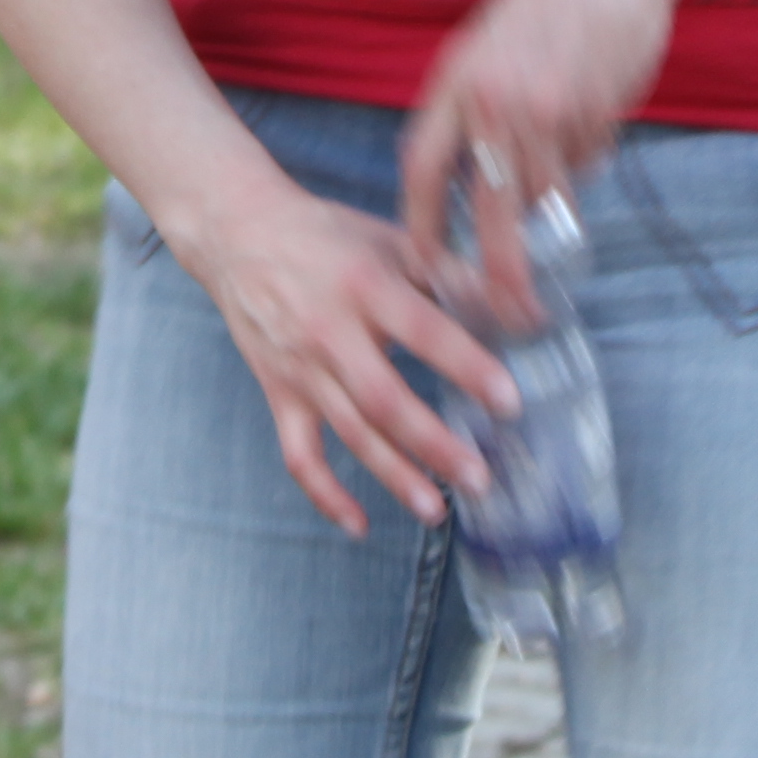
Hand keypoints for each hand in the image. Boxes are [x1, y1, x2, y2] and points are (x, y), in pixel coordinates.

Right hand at [156, 170, 522, 539]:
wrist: (236, 234)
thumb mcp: (390, 241)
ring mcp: (301, 368)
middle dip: (433, 444)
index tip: (508, 400)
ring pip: (349, 432)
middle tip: (479, 477)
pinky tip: (358, 523)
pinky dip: (324, 493)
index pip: (423, 332)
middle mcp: (330, 332)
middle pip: (383, 399)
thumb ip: (452, 274)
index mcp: (365, 287)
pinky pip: (299, 453)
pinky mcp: (279, 392)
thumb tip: (520, 309)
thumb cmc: (326, 237)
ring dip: (393, 475)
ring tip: (436, 509)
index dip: (467, 367)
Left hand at [400, 0, 699, 332]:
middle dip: (499, 271)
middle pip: (490, 211)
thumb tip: (479, 186)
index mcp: (454, 83)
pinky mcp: (596, 114)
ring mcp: (548, 110)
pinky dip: (588, 154)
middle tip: (508, 312)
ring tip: (569, 136)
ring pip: (547, 190)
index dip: (420, 225)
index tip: (422, 268)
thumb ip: (472, 114)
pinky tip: (595, 106)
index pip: (423, 169)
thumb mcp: (483, 48)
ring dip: (555, 191)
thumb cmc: (545, 1)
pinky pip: (587, 162)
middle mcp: (493, 102)